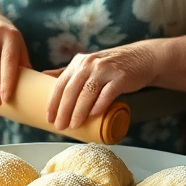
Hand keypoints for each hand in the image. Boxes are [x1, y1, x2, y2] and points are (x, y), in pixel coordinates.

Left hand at [43, 44, 157, 130]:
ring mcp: (105, 69)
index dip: (53, 102)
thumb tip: (42, 76)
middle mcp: (89, 63)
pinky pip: (107, 93)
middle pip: (72, 90)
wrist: (142, 58)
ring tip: (74, 126)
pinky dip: (99, 105)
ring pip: (87, 93)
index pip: (60, 84)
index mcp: (78, 62)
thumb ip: (68, 71)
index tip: (48, 118)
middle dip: (63, 110)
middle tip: (59, 126)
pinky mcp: (121, 76)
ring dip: (79, 111)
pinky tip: (93, 115)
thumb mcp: (88, 64)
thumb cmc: (111, 66)